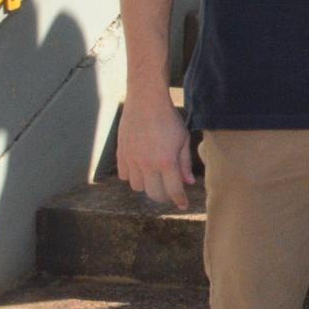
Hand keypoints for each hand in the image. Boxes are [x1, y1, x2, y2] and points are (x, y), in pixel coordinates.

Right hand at [117, 96, 193, 210]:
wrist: (146, 102)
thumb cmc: (169, 119)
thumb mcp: (183, 139)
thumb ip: (184, 163)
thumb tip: (188, 182)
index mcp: (166, 161)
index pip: (173, 190)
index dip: (179, 200)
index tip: (183, 205)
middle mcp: (147, 164)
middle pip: (154, 194)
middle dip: (164, 196)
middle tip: (170, 191)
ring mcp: (132, 160)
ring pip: (137, 187)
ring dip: (147, 185)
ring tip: (155, 177)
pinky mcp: (121, 154)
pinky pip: (124, 176)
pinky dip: (133, 176)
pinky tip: (141, 168)